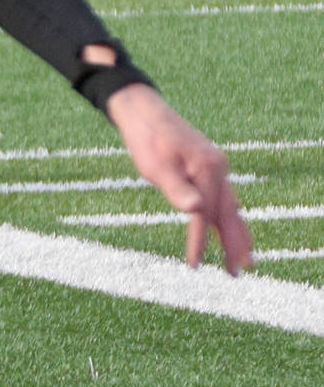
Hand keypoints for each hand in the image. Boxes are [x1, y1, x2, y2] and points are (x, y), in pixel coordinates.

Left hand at [103, 80, 249, 272]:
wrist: (145, 114)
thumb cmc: (147, 140)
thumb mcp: (156, 166)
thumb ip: (176, 188)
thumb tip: (196, 211)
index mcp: (208, 169)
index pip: (205, 215)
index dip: (200, 242)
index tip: (195, 266)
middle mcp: (219, 169)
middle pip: (230, 214)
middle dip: (236, 244)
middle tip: (239, 273)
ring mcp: (216, 169)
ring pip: (231, 208)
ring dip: (236, 234)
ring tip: (241, 259)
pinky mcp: (209, 169)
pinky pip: (223, 199)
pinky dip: (227, 218)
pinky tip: (225, 229)